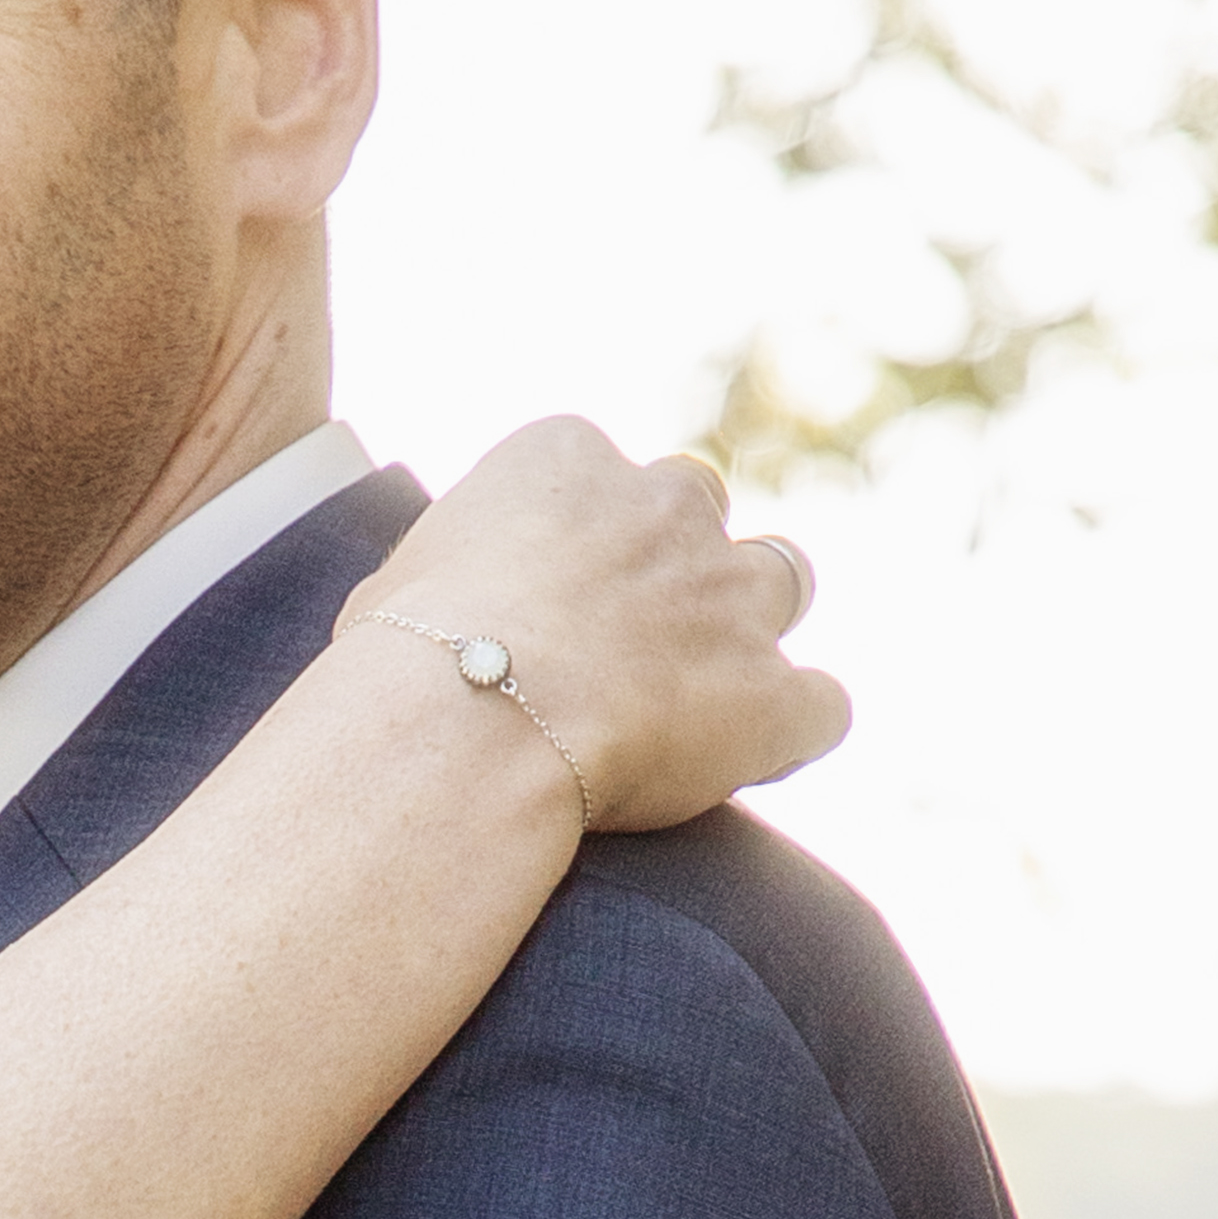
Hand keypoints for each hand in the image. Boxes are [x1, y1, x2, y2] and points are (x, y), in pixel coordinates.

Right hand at [359, 422, 848, 831]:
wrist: (466, 729)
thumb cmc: (403, 664)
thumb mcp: (396, 588)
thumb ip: (446, 576)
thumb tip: (426, 608)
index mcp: (566, 460)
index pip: (598, 475)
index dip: (583, 540)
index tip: (553, 598)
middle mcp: (665, 506)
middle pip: (698, 504)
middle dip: (678, 559)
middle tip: (631, 635)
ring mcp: (729, 595)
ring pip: (782, 577)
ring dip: (752, 623)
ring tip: (708, 688)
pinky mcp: (771, 694)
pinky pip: (822, 704)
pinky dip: (796, 728)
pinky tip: (759, 758)